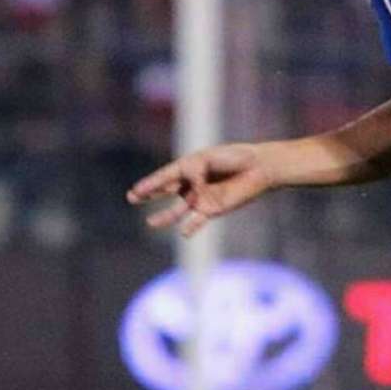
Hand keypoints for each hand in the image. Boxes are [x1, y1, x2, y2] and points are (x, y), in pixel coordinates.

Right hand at [126, 143, 276, 236]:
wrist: (258, 168)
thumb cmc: (235, 157)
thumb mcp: (208, 158)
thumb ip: (195, 174)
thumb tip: (192, 193)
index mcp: (189, 166)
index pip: (166, 176)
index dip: (150, 183)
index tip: (135, 190)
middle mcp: (192, 184)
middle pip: (166, 191)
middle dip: (149, 194)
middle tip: (132, 197)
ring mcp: (201, 198)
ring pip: (178, 209)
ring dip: (165, 216)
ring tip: (151, 223)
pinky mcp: (212, 210)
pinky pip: (197, 220)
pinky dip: (191, 227)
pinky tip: (184, 232)